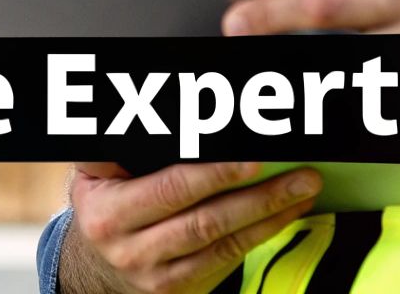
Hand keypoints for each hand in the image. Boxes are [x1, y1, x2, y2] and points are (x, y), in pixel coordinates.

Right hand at [64, 161, 319, 293]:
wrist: (96, 267)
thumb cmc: (108, 203)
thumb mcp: (98, 173)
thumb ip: (125, 148)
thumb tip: (179, 123)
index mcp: (108, 211)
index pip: (170, 189)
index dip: (214, 175)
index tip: (252, 160)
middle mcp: (130, 246)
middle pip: (203, 217)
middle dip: (256, 194)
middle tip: (296, 174)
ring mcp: (155, 273)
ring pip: (221, 239)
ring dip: (268, 212)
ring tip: (303, 188)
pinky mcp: (179, 289)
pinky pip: (226, 258)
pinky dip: (261, 233)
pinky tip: (286, 213)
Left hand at [222, 0, 399, 167]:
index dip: (274, 10)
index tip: (235, 18)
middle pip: (322, 58)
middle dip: (269, 64)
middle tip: (230, 63)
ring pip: (334, 104)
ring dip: (289, 101)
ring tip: (255, 93)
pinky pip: (361, 136)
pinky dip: (326, 130)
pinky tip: (303, 123)